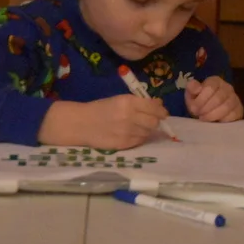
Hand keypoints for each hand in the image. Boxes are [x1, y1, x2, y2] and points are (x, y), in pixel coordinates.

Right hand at [39, 95, 167, 149]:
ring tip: (137, 126)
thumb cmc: (101, 108)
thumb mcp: (120, 99)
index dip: (161, 111)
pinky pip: (140, 141)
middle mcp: (130, 117)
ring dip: (147, 130)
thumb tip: (160, 105)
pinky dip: (139, 137)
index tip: (163, 113)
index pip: (155, 108)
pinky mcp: (124, 144)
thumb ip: (141, 103)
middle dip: (155, 121)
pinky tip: (130, 133)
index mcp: (129, 102)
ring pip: (148, 133)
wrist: (81, 123)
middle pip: (154, 122)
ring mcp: (127, 132)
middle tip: (150, 120)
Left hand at [185, 76, 242, 121]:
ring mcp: (235, 98)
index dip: (201, 100)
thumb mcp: (192, 94)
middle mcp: (227, 87)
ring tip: (205, 118)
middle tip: (199, 115)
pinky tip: (215, 121)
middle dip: (206, 109)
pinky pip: (233, 115)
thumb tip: (194, 86)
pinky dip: (222, 120)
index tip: (194, 108)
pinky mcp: (239, 109)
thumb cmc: (200, 101)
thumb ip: (192, 88)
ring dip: (213, 115)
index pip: (210, 88)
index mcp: (215, 81)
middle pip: (218, 98)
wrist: (209, 111)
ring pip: (226, 107)